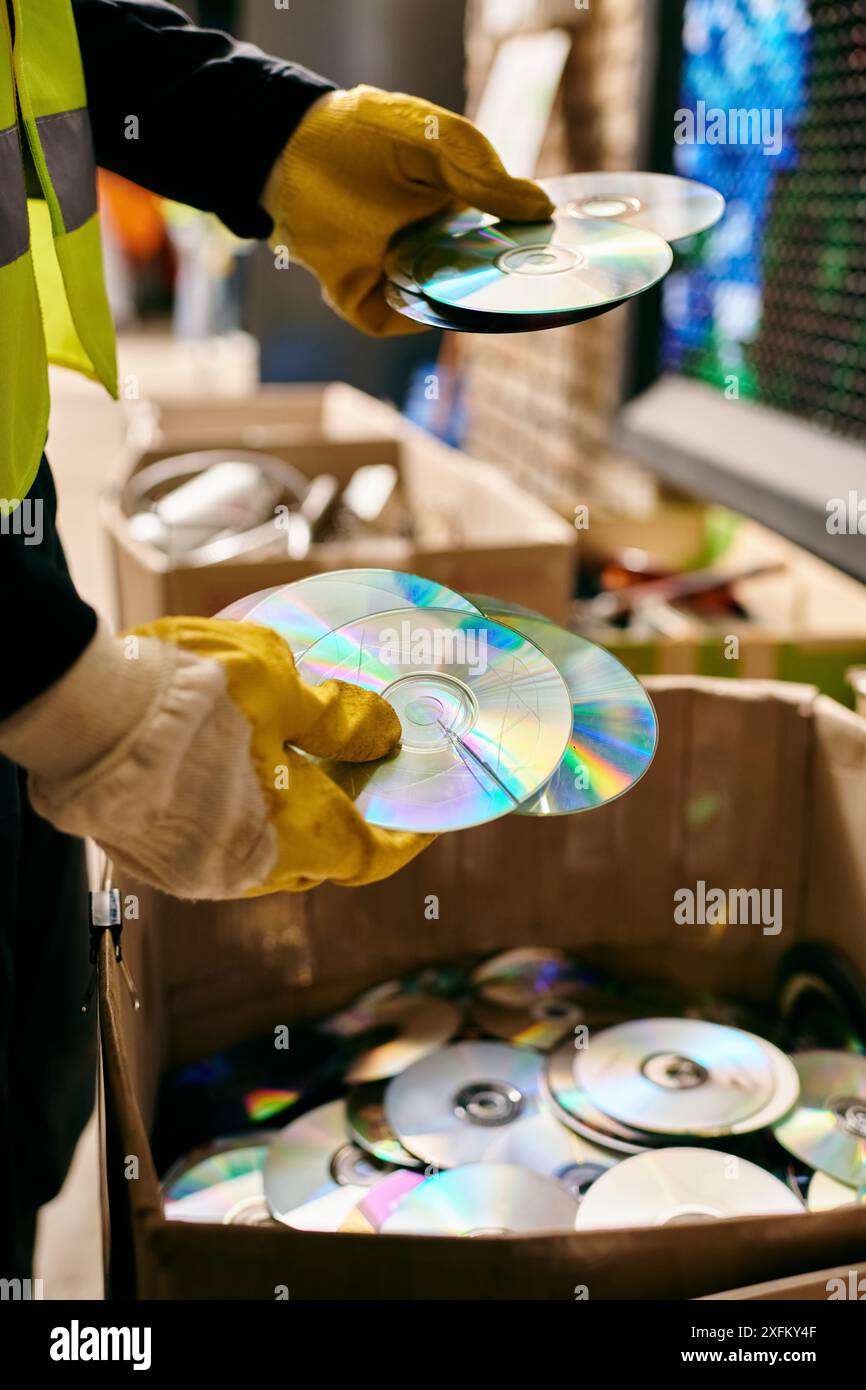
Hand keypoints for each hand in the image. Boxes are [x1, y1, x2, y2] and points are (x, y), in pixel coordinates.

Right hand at [0, 620, 432, 898]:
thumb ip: (338, 718)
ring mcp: (188, 871)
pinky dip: (238, 814)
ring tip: (298, 759)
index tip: (424, 815)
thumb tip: (382, 735)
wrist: (78, 709)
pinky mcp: (148, 857)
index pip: (368, 855)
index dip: (404, 836)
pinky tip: (237, 770)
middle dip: (344, 817)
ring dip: (287, 816)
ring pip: (261, 853)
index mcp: (290, 840)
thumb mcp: (280, 686)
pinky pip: (213, 845)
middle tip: (360, 767)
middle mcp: (241, 873)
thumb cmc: (186, 693)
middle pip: (316, 857)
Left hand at [263, 85, 553, 335]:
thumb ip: (482, 175)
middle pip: (474, 287)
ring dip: (451, 305)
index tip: (548, 261)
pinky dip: (404, 316)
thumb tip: (541, 208)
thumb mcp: (435, 143)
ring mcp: (397, 277)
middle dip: (494, 293)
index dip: (523, 256)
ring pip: (436, 309)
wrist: (290, 148)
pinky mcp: (360, 298)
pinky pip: (392, 322)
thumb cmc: (366, 134)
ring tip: (466, 292)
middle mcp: (432, 251)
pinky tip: (416, 299)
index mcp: (459, 214)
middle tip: (515, 291)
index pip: (502, 245)